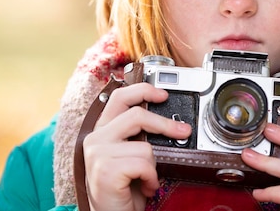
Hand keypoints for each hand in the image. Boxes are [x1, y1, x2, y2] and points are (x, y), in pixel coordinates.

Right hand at [82, 83, 191, 210]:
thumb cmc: (123, 188)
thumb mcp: (129, 155)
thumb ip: (137, 135)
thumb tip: (168, 120)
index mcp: (102, 130)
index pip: (120, 97)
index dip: (143, 90)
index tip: (163, 94)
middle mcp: (96, 138)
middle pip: (136, 114)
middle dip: (164, 124)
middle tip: (183, 131)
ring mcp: (98, 153)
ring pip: (144, 145)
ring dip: (154, 165)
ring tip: (148, 178)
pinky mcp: (105, 170)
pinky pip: (144, 165)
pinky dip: (151, 178)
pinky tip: (145, 187)